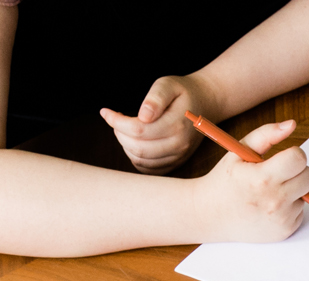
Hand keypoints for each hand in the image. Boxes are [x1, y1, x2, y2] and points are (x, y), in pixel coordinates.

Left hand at [101, 74, 219, 174]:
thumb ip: (156, 98)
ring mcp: (178, 156)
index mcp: (176, 125)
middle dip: (119, 133)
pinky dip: (134, 157)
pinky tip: (133, 141)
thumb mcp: (168, 85)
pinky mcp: (174, 163)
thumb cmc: (182, 92)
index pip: (138, 130)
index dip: (116, 122)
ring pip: (140, 160)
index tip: (105, 111)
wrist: (204, 105)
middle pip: (137, 148)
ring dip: (125, 145)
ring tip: (124, 128)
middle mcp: (179, 145)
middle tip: (116, 119)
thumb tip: (143, 115)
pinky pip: (147, 169)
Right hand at [189, 120, 308, 243]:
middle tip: (277, 174)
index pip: (299, 159)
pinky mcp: (285, 231)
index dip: (294, 155)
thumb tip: (292, 124)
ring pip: (306, 195)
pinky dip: (289, 207)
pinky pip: (300, 212)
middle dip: (296, 171)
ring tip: (269, 192)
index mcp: (263, 178)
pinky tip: (269, 207)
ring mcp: (281, 219)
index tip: (284, 158)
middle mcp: (275, 201)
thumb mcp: (239, 152)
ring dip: (292, 191)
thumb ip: (266, 134)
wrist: (211, 215)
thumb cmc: (225, 181)